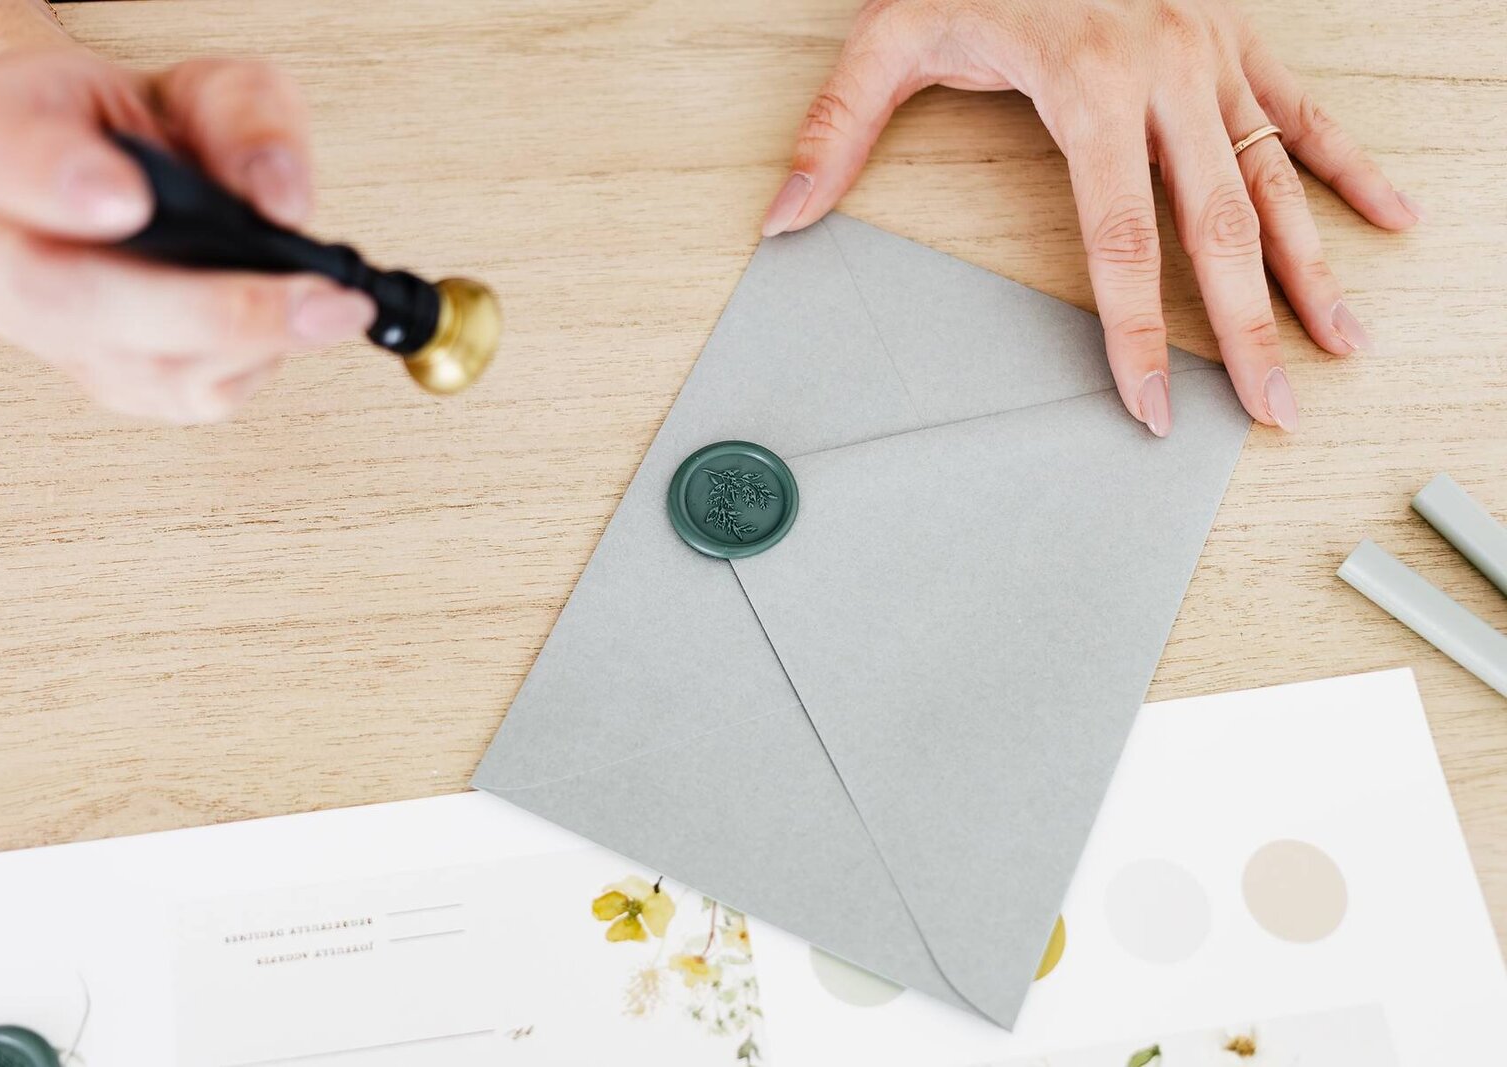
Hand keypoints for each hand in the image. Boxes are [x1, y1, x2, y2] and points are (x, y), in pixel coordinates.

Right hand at [0, 47, 374, 422]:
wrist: (114, 169)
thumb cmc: (138, 124)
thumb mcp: (199, 81)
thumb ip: (243, 115)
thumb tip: (279, 195)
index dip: (51, 178)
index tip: (127, 196)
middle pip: (60, 293)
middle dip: (203, 307)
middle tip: (310, 299)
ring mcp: (38, 322)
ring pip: (129, 363)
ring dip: (249, 343)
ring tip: (334, 309)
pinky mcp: (102, 375)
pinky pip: (177, 394)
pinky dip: (252, 363)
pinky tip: (295, 327)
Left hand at [762, 0, 1421, 435]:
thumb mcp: (891, 29)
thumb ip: (838, 127)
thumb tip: (784, 220)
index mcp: (1089, 85)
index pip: (1120, 244)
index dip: (1136, 337)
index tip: (1154, 406)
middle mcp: (1168, 73)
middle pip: (1215, 231)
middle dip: (1248, 331)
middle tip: (1272, 411)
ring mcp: (1213, 54)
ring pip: (1273, 180)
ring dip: (1313, 268)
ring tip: (1344, 345)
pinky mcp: (1237, 36)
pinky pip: (1304, 112)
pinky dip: (1348, 168)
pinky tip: (1390, 220)